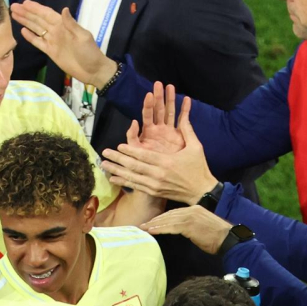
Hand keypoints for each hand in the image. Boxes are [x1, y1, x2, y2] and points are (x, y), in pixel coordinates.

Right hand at [9, 1, 116, 87]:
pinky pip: (38, 42)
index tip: (25, 3)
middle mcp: (56, 31)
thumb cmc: (90, 52)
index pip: (47, 14)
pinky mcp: (50, 52)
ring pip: (36, 29)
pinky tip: (23, 31)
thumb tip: (63, 9)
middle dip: (26, 13)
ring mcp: (53, 41)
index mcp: (64, 25)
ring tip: (14, 15)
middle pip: (38, 20)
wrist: (92, 71)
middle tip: (13, 6)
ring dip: (26, 22)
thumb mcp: (83, 37)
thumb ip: (71, 24)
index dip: (36, 8)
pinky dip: (31, 37)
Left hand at [101, 95, 217, 203]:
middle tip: (104, 154)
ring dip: (117, 171)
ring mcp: (155, 185)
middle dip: (118, 160)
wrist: (202, 191)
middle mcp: (158, 175)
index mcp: (167, 162)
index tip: (118, 146)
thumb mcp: (196, 146)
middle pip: (134, 166)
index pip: (144, 156)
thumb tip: (183, 114)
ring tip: (104, 166)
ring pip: (132, 177)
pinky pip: (136, 186)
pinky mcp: (155, 192)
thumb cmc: (199, 167)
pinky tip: (113, 178)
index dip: (130, 151)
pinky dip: (124, 182)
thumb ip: (187, 130)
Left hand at [139, 205, 231, 254]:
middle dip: (155, 220)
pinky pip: (171, 227)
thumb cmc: (217, 237)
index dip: (162, 217)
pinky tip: (151, 231)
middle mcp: (192, 210)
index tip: (152, 222)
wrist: (228, 239)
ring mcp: (190, 217)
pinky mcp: (189, 225)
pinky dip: (160, 229)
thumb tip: (179, 229)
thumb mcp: (202, 226)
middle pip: (169, 214)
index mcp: (195, 209)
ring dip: (154, 224)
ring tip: (143, 228)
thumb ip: (190, 225)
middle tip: (143, 225)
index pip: (174, 212)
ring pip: (168, 220)